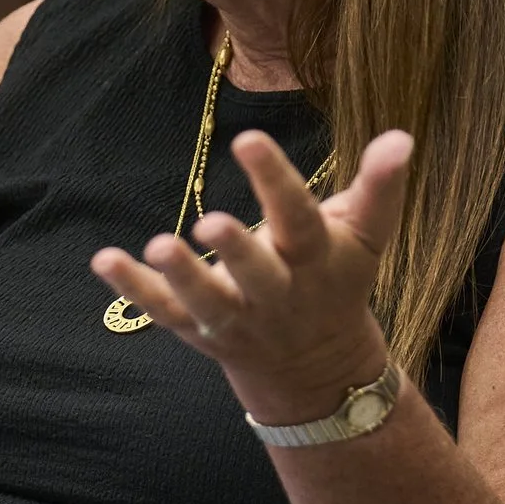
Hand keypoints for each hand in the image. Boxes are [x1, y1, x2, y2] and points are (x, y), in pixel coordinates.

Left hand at [91, 128, 415, 423]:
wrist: (317, 367)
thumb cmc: (335, 278)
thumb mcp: (365, 236)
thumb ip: (379, 187)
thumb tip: (400, 136)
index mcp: (316, 260)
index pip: (298, 217)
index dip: (275, 180)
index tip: (248, 139)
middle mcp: (277, 294)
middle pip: (256, 274)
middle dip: (235, 250)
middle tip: (209, 223)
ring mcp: (236, 318)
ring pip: (206, 302)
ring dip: (181, 276)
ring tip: (156, 246)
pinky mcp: (199, 331)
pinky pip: (163, 312)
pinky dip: (133, 290)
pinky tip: (104, 259)